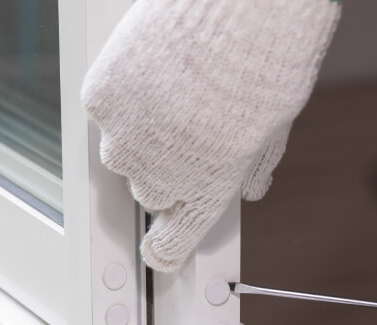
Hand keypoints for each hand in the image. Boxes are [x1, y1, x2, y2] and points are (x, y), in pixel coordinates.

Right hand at [82, 0, 340, 270]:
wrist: (237, 9)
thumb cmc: (266, 63)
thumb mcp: (274, 127)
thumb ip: (253, 166)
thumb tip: (250, 187)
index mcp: (208, 190)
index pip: (174, 243)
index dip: (167, 248)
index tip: (161, 250)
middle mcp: (160, 174)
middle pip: (151, 193)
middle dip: (167, 172)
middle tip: (188, 134)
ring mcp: (124, 136)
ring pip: (123, 152)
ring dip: (141, 134)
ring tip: (172, 93)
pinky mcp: (101, 97)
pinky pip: (107, 108)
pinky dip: (125, 94)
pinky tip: (153, 69)